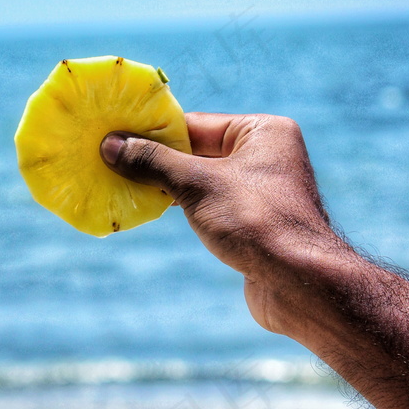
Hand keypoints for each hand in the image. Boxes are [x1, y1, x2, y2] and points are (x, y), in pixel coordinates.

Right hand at [101, 113, 342, 340]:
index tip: (114, 135)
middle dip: (156, 159)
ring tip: (120, 184)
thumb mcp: (197, 185)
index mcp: (264, 131)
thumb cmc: (254, 221)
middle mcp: (267, 156)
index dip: (152, 131)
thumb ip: (153, 162)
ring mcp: (261, 191)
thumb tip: (111, 145)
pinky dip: (180, 206)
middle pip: (197, 151)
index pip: (196, 124)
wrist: (299, 284)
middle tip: (109, 159)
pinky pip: (208, 205)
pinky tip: (149, 209)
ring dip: (165, 185)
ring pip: (201, 180)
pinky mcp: (254, 222)